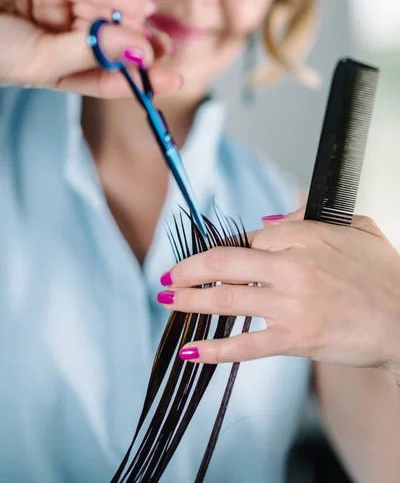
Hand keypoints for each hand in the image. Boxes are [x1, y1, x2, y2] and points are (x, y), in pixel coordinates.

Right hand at [0, 0, 181, 96]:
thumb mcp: (41, 61)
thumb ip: (90, 55)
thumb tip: (139, 51)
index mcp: (55, 71)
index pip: (104, 78)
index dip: (138, 80)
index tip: (171, 82)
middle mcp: (59, 40)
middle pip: (110, 46)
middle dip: (140, 50)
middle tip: (168, 53)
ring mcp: (55, 8)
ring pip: (103, 16)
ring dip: (133, 24)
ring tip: (160, 34)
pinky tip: (142, 5)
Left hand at [158, 209, 399, 379]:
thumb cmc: (384, 274)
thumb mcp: (355, 227)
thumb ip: (310, 214)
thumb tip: (269, 217)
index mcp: (303, 235)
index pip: (247, 237)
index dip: (224, 249)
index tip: (208, 258)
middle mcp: (291, 267)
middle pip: (224, 263)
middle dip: (188, 269)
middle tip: (167, 274)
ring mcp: (290, 304)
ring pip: (227, 299)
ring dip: (190, 300)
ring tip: (166, 300)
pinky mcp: (295, 339)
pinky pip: (246, 344)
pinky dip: (215, 348)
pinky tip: (191, 350)